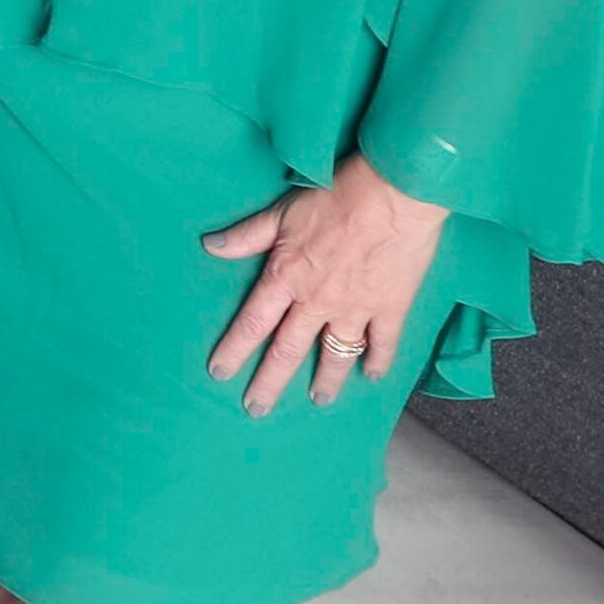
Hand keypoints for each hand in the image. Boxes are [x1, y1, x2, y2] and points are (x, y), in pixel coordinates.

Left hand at [205, 155, 450, 414]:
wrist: (394, 194)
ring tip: (318, 401)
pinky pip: (383, 344)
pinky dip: (378, 361)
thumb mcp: (282, 213)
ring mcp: (356, 309)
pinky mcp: (391, 308)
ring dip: (326, 381)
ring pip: (335, 355)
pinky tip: (373, 376)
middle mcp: (317, 302)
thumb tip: (209, 245)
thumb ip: (247, 235)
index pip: (252, 324)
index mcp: (287, 278)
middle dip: (269, 383)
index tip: (219, 373)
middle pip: (288, 351)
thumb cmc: (336, 196)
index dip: (234, 350)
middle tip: (256, 409)